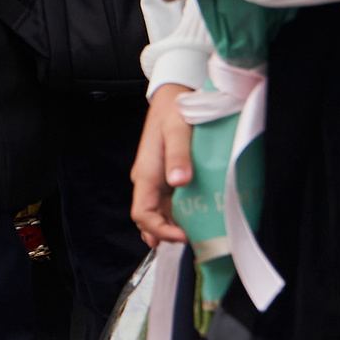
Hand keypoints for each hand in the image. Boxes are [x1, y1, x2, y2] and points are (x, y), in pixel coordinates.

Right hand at [131, 84, 192, 246]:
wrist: (171, 99)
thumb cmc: (174, 113)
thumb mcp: (178, 131)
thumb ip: (178, 155)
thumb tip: (179, 181)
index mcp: (146, 174)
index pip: (143, 214)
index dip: (160, 230)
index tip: (184, 236)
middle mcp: (148, 181)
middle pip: (149, 219)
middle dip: (167, 234)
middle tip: (195, 240)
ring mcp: (157, 181)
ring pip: (158, 214)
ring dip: (172, 227)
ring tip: (196, 237)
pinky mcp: (166, 178)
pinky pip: (167, 205)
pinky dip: (176, 217)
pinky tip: (192, 223)